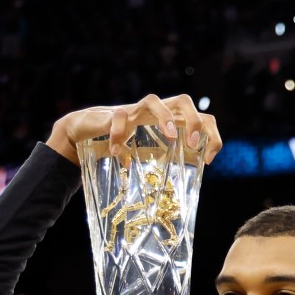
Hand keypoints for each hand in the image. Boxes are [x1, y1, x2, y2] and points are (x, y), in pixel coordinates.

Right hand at [46, 93, 221, 166]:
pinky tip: (117, 153)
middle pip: (183, 101)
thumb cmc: (121, 144)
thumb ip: (160, 164)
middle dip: (194, 120)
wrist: (83, 130)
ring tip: (169, 136)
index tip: (209, 160)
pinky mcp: (112, 114)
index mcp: (168, 122)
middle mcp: (154, 112)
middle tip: (193, 145)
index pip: (200, 118)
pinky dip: (119, 134)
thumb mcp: (146, 156)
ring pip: (153, 100)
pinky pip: (119, 118)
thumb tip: (176, 194)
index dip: (211, 134)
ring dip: (164, 117)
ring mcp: (133, 111)